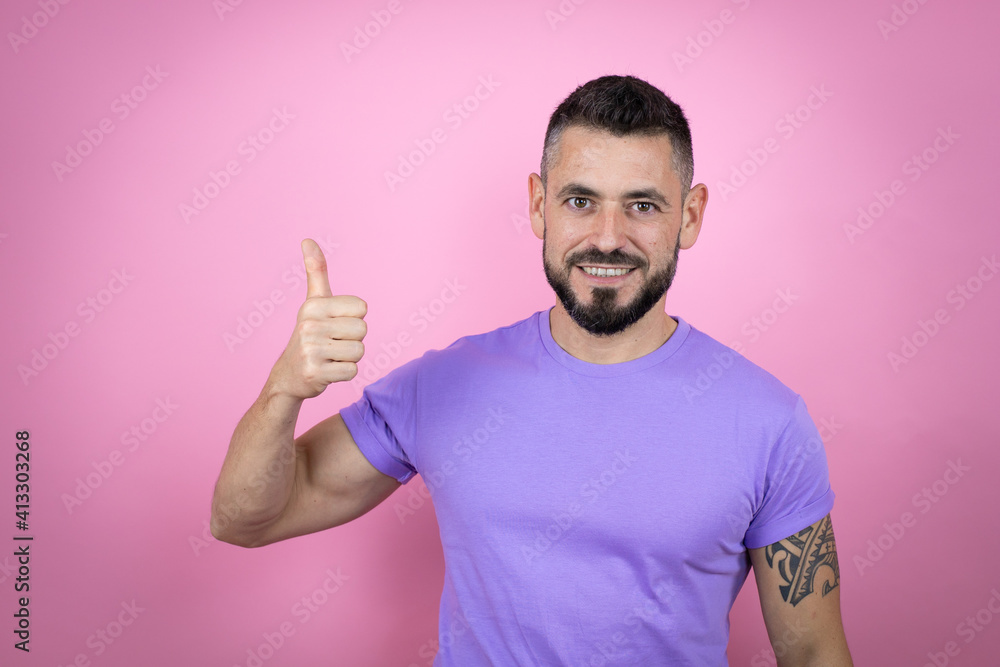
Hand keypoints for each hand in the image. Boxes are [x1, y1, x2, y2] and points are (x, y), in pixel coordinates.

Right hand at [268, 239, 366, 398]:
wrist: (289, 375)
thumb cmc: (310, 334)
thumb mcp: (314, 302)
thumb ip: (316, 271)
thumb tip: (307, 240)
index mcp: (313, 305)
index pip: (362, 307)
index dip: (353, 318)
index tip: (334, 324)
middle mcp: (309, 325)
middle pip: (362, 330)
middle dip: (352, 339)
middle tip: (332, 344)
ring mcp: (310, 350)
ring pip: (359, 351)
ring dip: (349, 357)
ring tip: (330, 356)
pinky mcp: (315, 373)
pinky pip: (352, 371)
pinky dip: (344, 373)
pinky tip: (328, 371)